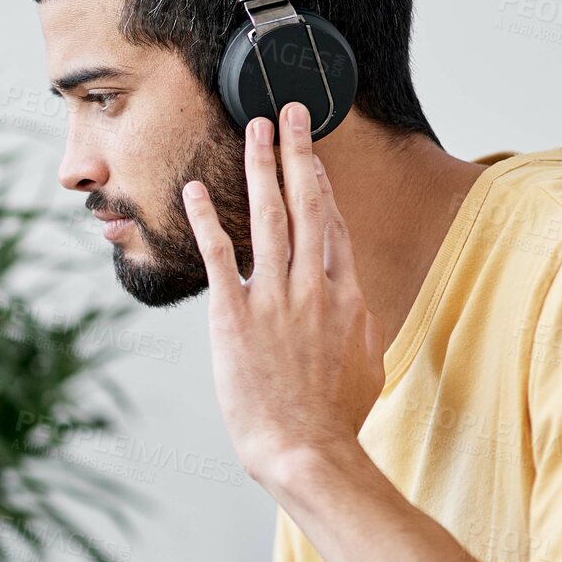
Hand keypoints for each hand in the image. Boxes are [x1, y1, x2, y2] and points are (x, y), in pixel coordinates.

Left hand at [182, 102, 385, 488]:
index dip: (319, 182)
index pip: (331, 224)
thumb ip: (358, 324)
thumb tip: (356, 308)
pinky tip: (195, 190)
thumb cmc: (336, 419)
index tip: (311, 153)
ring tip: (253, 129)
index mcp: (346, 295)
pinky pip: (219, 255)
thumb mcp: (367, 363)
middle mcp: (314, 286)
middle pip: (305, 203)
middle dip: (296, 151)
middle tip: (287, 111)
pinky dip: (207, 218)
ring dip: (260, 166)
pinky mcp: (235, 316)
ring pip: (268, 216)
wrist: (308, 450)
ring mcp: (275, 298)